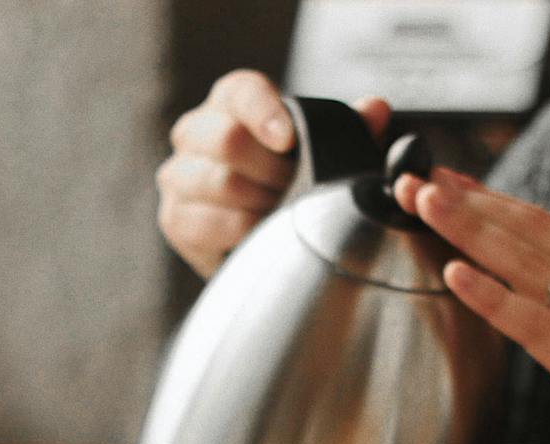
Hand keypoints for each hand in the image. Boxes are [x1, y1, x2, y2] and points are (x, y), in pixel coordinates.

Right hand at [158, 70, 391, 278]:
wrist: (266, 246)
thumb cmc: (295, 188)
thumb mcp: (328, 158)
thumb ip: (350, 131)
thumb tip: (375, 109)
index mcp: (232, 103)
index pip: (240, 91)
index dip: (265, 111)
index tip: (290, 140)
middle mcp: (195, 132)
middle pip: (226, 138)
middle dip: (273, 172)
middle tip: (298, 193)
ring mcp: (179, 176)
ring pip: (220, 183)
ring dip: (262, 205)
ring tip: (283, 216)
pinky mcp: (174, 219)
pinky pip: (206, 224)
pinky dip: (242, 232)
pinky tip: (261, 236)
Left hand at [394, 170, 549, 443]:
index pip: (541, 221)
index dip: (488, 197)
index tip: (443, 176)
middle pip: (526, 231)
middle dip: (465, 203)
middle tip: (413, 179)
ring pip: (524, 264)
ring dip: (468, 231)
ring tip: (422, 204)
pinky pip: (532, 322)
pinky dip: (491, 295)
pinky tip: (456, 273)